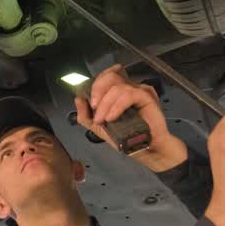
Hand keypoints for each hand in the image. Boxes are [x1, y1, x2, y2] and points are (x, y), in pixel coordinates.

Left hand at [73, 64, 187, 171]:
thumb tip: (78, 99)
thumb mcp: (100, 128)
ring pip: (118, 87)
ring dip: (105, 104)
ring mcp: (139, 90)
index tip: (90, 101)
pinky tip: (112, 118)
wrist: (146, 150)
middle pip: (111, 76)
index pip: (106, 76)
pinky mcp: (146, 96)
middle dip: (97, 91)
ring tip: (103, 120)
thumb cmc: (126, 138)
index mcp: (119, 91)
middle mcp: (129, 87)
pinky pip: (128, 94)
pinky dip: (117, 106)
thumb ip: (86, 116)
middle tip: (94, 108)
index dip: (96, 83)